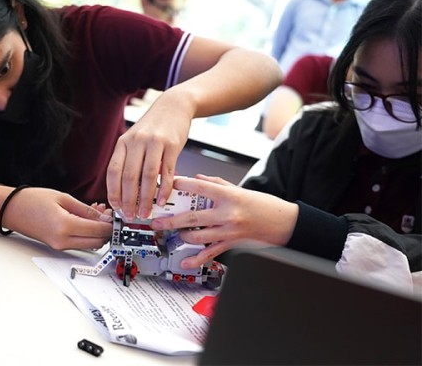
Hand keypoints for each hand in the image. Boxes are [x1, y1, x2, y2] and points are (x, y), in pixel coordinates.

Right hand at [2, 187, 112, 250]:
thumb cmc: (32, 200)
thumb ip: (86, 210)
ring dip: (97, 232)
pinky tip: (86, 219)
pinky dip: (87, 233)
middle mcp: (63, 240)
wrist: (11, 209)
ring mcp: (60, 245)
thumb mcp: (63, 198)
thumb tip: (104, 218)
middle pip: (97, 242)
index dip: (111, 224)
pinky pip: (79, 243)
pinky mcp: (58, 246)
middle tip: (108, 215)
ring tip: (96, 214)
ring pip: (90, 244)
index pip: (99, 231)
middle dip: (106, 230)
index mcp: (65, 226)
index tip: (116, 216)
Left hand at [107, 93, 190, 220]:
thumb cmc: (153, 127)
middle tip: (131, 215)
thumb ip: (129, 161)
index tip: (116, 207)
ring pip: (147, 177)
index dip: (113, 192)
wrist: (173, 106)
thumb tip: (125, 191)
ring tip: (146, 212)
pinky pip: (167, 172)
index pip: (113, 172)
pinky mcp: (172, 145)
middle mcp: (136, 142)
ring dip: (146, 199)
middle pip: (129, 177)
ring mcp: (154, 143)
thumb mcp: (134, 140)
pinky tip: (161, 200)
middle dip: (129, 200)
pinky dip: (164, 189)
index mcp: (123, 143)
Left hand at [150, 175, 298, 268]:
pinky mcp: (232, 244)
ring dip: (182, 237)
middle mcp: (227, 214)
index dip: (182, 185)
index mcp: (229, 196)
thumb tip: (197, 179)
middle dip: (170, 220)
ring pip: (198, 236)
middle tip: (156, 221)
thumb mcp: (240, 188)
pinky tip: (185, 262)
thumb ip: (216, 184)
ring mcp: (229, 231)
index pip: (199, 188)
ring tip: (174, 234)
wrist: (284, 223)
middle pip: (192, 217)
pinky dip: (196, 259)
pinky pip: (210, 253)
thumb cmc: (264, 205)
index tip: (169, 184)